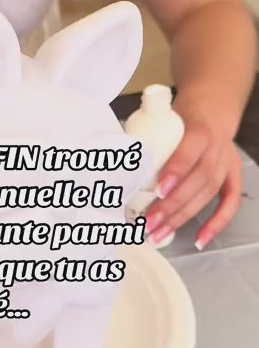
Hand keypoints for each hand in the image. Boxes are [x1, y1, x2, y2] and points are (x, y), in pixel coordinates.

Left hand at [145, 99, 242, 249]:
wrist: (212, 105)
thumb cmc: (181, 116)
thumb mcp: (164, 116)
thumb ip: (148, 135)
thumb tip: (116, 163)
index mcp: (201, 129)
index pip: (191, 151)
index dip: (176, 171)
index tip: (158, 191)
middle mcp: (217, 147)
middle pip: (199, 179)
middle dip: (173, 205)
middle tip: (148, 223)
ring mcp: (226, 163)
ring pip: (208, 194)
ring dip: (183, 217)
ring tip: (158, 234)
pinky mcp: (232, 175)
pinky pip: (229, 203)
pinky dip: (217, 224)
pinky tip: (199, 241)